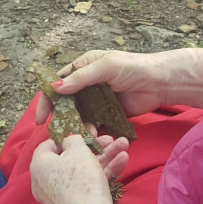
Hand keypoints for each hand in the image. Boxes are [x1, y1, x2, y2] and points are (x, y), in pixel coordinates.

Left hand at [30, 134, 119, 203]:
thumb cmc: (80, 179)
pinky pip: (86, 183)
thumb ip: (73, 139)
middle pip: (70, 156)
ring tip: (124, 145)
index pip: (49, 144)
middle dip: (94, 146)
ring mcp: (59, 194)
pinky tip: (123, 160)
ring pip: (82, 169)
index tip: (85, 131)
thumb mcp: (78, 150)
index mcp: (39, 165)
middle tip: (109, 138)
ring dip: (104, 156)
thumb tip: (69, 141)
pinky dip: (103, 172)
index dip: (68, 135)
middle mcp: (45, 180)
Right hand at [34, 49, 169, 127]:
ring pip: (79, 117)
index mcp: (83, 68)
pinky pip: (95, 125)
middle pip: (66, 104)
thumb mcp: (106, 66)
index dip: (47, 100)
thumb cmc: (134, 67)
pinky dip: (92, 133)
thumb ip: (81, 77)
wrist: (161, 82)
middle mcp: (87, 84)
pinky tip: (96, 137)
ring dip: (78, 127)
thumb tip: (55, 87)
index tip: (41, 118)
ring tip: (84, 136)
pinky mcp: (108, 114)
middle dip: (61, 119)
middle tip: (59, 134)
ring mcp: (97, 101)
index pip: (58, 83)